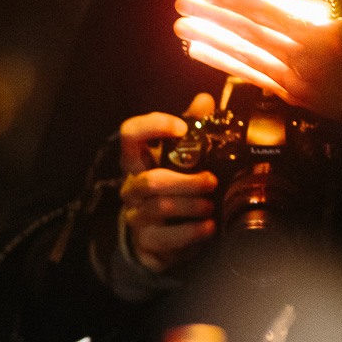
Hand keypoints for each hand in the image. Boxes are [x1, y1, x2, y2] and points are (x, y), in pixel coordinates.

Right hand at [117, 93, 217, 273]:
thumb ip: (192, 129)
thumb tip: (204, 100)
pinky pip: (168, 236)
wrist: (160, 238)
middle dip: (186, 181)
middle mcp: (131, 186)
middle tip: (211, 181)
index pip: (130, 134)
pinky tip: (208, 226)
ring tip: (210, 206)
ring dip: (193, 205)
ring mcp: (136, 215)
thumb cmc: (172, 191)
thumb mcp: (181, 159)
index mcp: (137, 161)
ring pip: (162, 207)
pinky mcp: (146, 240)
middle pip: (150, 180)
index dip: (154, 126)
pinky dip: (193, 231)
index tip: (182, 128)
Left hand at [173, 0, 341, 142]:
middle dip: (210, 17)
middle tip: (181, 3)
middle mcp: (298, 59)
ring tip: (180, 27)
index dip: (231, 0)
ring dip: (208, 40)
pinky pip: (247, 74)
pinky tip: (199, 51)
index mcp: (317, 36)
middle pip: (245, 34)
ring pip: (241, 56)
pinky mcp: (284, 93)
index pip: (265, 13)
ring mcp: (288, 79)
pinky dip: (221, 62)